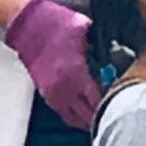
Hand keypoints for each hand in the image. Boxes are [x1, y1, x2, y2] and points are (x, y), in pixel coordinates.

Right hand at [3, 0, 101, 129]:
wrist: (26, 25)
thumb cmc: (53, 25)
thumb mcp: (81, 28)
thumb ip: (97, 40)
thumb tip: (110, 45)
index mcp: (77, 73)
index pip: (97, 99)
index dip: (109, 102)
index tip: (118, 101)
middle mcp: (65, 87)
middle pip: (87, 114)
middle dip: (99, 115)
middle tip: (110, 114)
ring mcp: (53, 92)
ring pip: (74, 117)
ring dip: (86, 120)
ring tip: (97, 119)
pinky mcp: (44, 91)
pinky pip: (62, 112)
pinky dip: (72, 116)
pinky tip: (80, 112)